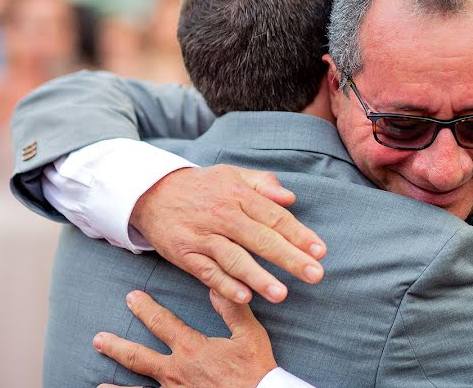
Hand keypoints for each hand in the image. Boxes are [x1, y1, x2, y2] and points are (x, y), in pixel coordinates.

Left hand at [94, 289, 276, 387]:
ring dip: (115, 387)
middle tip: (98, 339)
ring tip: (98, 385)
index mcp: (192, 349)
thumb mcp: (250, 335)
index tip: (132, 297)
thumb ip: (232, 309)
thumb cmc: (255, 370)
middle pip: (137, 357)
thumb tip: (216, 284)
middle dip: (116, 346)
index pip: (162, 323)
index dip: (145, 309)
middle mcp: (175, 372)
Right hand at [130, 165, 325, 303]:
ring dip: (258, 278)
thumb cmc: (203, 186)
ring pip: (234, 259)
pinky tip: (245, 298)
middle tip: (315, 275)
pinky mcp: (185, 254)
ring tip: (282, 294)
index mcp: (239, 195)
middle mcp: (223, 215)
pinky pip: (207, 273)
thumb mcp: (233, 175)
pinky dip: (225, 286)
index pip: (275, 217)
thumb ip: (263, 184)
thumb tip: (291, 198)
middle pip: (261, 239)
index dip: (299, 235)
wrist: (152, 192)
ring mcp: (203, 236)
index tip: (320, 252)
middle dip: (289, 258)